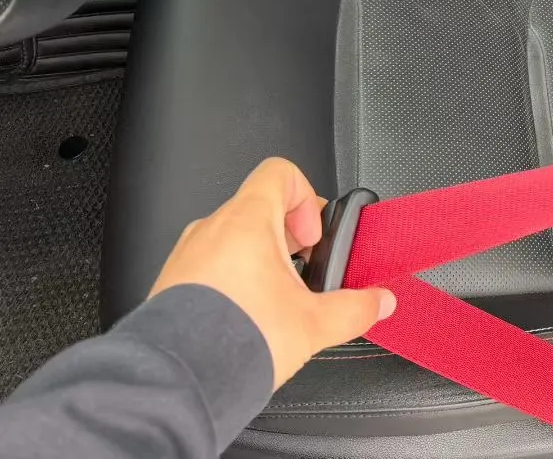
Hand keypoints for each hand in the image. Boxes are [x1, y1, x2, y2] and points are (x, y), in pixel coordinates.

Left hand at [150, 157, 395, 389]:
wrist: (177, 381)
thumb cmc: (233, 339)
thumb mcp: (312, 323)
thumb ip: (354, 308)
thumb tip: (378, 303)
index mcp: (246, 221)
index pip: (280, 173)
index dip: (306, 198)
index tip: (313, 237)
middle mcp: (211, 229)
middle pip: (259, 208)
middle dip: (287, 238)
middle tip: (302, 271)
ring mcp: (186, 256)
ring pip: (232, 238)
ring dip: (258, 260)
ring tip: (273, 300)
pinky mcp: (170, 284)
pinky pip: (207, 266)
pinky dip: (230, 281)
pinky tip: (244, 318)